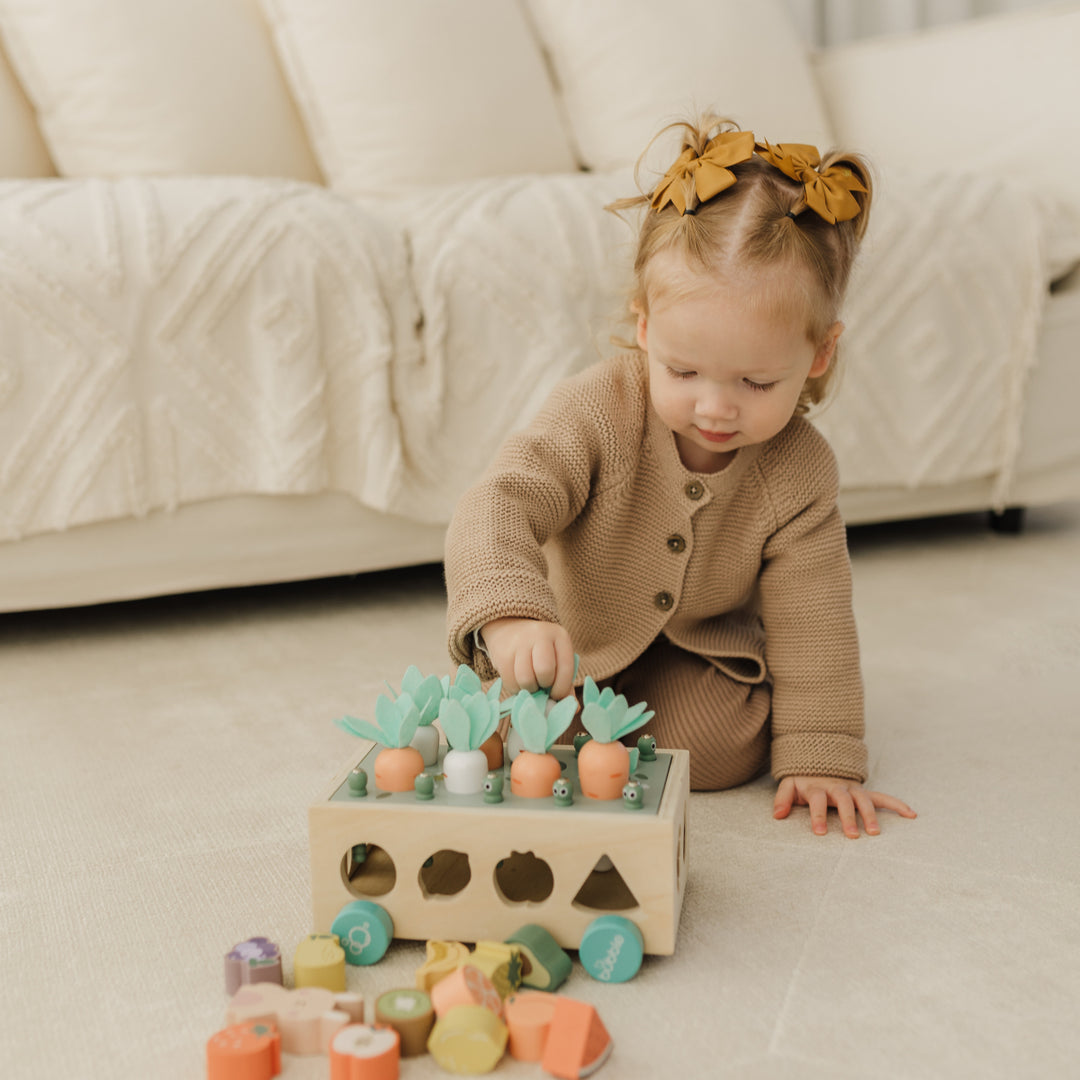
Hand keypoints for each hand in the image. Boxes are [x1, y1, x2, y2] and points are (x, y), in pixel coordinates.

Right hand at [481, 617, 574, 699]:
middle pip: (544, 671)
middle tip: (541, 684)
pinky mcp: (502, 654)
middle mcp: (540, 635)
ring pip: (525, 679)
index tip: (556, 694)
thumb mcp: (557, 659)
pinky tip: (519, 681)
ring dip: (529, 689)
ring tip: (530, 683)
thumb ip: (566, 684)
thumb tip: (574, 710)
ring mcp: (519, 643)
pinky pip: (510, 683)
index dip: (562, 688)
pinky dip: (516, 689)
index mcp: (560, 636)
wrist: (510, 630)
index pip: (566, 667)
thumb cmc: (540, 652)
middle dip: (544, 685)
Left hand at [773, 775, 915, 837]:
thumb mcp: (789, 785)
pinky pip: (882, 797)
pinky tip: (911, 814)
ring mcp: (852, 789)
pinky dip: (897, 804)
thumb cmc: (803, 781)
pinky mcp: (864, 792)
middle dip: (848, 817)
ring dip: (870, 815)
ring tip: (875, 833)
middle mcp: (837, 787)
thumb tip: (777, 815)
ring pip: (863, 800)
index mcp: (817, 787)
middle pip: (844, 800)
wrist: (819, 762)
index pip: (817, 800)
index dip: (818, 815)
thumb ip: (782, 798)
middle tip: (852, 835)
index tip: (820, 832)